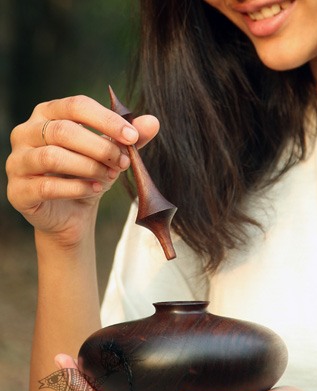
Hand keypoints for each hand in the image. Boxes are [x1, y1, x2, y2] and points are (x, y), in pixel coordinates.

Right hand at [6, 95, 158, 246]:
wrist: (72, 212)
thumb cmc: (88, 173)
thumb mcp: (112, 152)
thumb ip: (130, 137)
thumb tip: (153, 122)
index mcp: (48, 113)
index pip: (76, 106)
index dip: (107, 120)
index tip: (132, 137)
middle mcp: (26, 132)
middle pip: (63, 131)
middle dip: (100, 148)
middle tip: (123, 163)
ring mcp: (17, 161)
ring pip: (52, 157)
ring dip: (89, 167)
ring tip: (109, 176)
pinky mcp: (17, 190)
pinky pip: (46, 186)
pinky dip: (77, 188)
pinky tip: (95, 189)